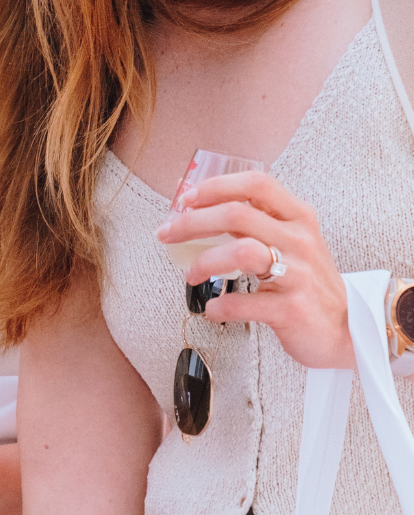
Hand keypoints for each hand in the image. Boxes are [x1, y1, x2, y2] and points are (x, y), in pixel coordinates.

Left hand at [156, 170, 354, 369]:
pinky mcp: (291, 309)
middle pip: (237, 214)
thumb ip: (258, 224)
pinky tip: (211, 309)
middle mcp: (299, 240)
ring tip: (190, 276)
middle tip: (167, 233)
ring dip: (204, 262)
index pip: (256, 184)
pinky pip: (244, 303)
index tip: (186, 198)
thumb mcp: (293, 243)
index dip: (216, 186)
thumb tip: (205, 210)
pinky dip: (219, 306)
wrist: (348, 329)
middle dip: (192, 222)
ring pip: (241, 251)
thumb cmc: (310, 284)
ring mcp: (297, 274)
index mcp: (299, 217)